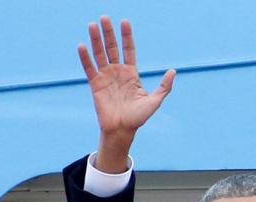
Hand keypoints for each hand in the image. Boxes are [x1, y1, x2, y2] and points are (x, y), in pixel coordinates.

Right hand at [77, 16, 175, 171]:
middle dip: (108, 33)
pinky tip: (82, 45)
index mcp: (131, 74)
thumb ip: (164, 87)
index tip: (125, 22)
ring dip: (95, 40)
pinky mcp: (95, 85)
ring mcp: (105, 77)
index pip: (128, 49)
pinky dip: (85, 57)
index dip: (126, 36)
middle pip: (112, 48)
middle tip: (104, 17)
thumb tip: (173, 71)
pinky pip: (89, 68)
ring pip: (99, 54)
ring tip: (92, 25)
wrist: (122, 130)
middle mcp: (117, 72)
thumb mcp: (154, 101)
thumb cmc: (138, 118)